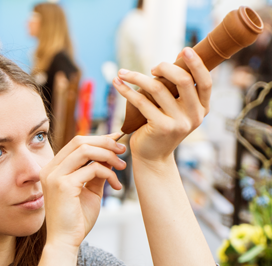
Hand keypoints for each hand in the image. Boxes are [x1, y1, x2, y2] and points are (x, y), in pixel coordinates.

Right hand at [40, 134, 125, 250]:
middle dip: (105, 142)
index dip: (98, 139)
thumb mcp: (89, 190)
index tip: (116, 140)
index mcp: (54, 168)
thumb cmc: (76, 219)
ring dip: (108, 155)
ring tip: (122, 166)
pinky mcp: (63, 185)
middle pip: (80, 141)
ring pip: (85, 150)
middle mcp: (50, 169)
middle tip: (123, 150)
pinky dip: (108, 174)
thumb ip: (97, 172)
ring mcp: (55, 176)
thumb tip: (110, 156)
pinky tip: (116, 186)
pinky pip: (92, 169)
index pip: (76, 143)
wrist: (66, 241)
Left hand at [113, 47, 211, 166]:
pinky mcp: (161, 127)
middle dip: (165, 67)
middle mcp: (194, 116)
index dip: (196, 64)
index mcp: (202, 109)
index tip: (184, 50)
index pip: (205, 82)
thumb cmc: (161, 130)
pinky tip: (117, 83)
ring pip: (158, 89)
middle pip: (183, 80)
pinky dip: (127, 90)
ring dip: (137, 77)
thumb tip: (172, 62)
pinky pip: (142, 101)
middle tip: (152, 68)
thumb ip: (178, 94)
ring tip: (123, 73)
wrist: (152, 158)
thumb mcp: (177, 113)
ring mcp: (179, 123)